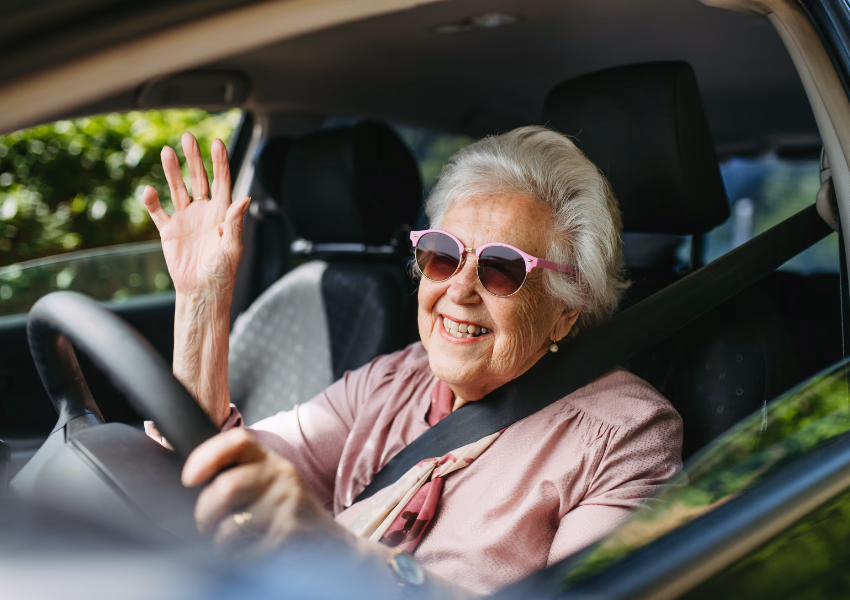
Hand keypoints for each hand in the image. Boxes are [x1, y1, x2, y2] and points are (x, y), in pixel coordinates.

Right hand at [142, 133, 250, 296]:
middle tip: (188, 137)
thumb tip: (244, 198)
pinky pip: (158, 212)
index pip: (222, 182)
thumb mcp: (232, 247)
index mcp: (222, 213)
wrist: (203, 291)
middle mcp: (204, 211)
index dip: (220, 163)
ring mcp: (186, 218)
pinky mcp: (169, 230)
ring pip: (178, 189)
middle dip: (194, 159)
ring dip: (172, 171)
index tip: (216, 143)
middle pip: (199, 179)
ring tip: (166, 152)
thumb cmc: (223, 272)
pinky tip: (149, 189)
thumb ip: (235, 222)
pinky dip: (152, 201)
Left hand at [183, 428, 345, 554]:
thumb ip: (238, 475)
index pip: (238, 441)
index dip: (207, 455)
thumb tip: (191, 480)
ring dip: (220, 543)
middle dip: (205, 512)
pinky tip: (249, 555)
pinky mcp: (290, 533)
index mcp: (269, 460)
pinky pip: (245, 552)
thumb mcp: (266, 484)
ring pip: (230, 526)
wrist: (328, 542)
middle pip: (227, 487)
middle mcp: (281, 474)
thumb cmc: (284, 514)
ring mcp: (288, 503)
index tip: (189, 479)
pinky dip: (238, 559)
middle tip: (205, 525)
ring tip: (230, 543)